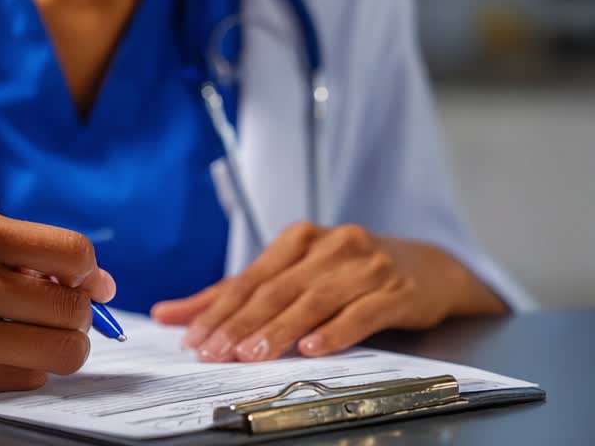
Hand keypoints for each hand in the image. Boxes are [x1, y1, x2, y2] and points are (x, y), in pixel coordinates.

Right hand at [0, 209, 115, 393]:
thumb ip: (28, 251)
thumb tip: (100, 282)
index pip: (70, 252)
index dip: (90, 272)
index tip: (89, 280)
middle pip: (69, 309)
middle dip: (79, 314)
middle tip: (65, 312)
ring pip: (56, 352)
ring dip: (62, 346)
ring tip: (42, 335)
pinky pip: (23, 379)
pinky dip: (28, 367)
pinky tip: (6, 351)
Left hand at [150, 223, 505, 362]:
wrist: (427, 268)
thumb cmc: (349, 273)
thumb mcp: (293, 275)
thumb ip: (232, 296)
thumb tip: (167, 314)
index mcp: (298, 239)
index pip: (249, 278)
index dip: (218, 309)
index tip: (193, 339)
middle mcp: (330, 245)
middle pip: (276, 289)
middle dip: (242, 323)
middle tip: (216, 352)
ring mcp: (364, 266)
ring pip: (313, 300)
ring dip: (281, 330)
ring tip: (254, 355)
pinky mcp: (395, 290)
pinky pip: (361, 312)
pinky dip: (335, 330)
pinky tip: (314, 348)